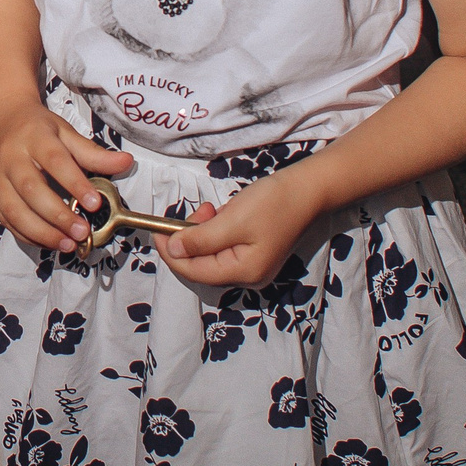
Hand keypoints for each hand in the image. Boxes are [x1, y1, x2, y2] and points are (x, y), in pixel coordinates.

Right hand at [0, 98, 131, 256]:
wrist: (0, 120)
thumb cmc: (37, 129)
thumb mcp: (66, 132)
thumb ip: (94, 153)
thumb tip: (125, 163)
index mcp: (34, 138)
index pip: (55, 162)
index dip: (75, 184)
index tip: (95, 204)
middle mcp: (12, 159)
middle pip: (32, 190)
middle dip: (58, 215)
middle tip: (83, 231)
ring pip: (15, 211)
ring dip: (42, 232)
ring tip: (68, 244)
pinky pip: (7, 221)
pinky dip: (28, 236)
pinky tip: (50, 242)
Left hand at [159, 169, 323, 288]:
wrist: (309, 189)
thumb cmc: (273, 203)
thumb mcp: (231, 220)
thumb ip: (199, 239)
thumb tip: (173, 250)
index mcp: (243, 273)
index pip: (193, 271)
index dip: (170, 253)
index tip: (156, 230)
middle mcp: (248, 276)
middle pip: (201, 266)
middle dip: (189, 240)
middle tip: (196, 212)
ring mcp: (253, 266)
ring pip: (210, 254)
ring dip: (203, 232)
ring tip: (212, 210)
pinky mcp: (255, 252)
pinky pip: (224, 246)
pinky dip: (216, 230)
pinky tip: (224, 213)